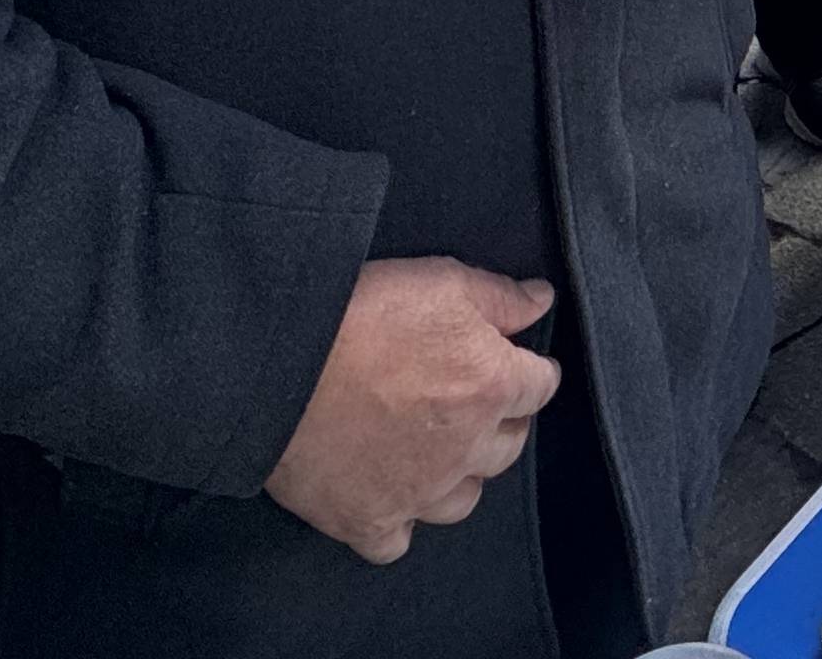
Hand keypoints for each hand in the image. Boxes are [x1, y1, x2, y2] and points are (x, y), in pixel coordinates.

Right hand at [265, 258, 558, 565]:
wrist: (279, 364)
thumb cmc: (360, 314)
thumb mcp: (442, 280)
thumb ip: (501, 296)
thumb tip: (541, 302)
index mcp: (490, 387)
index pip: (540, 386)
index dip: (531, 371)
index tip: (519, 365)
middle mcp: (464, 449)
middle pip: (508, 447)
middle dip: (502, 422)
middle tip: (476, 401)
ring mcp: (417, 492)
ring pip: (463, 500)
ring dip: (459, 476)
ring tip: (439, 450)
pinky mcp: (368, 519)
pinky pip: (397, 541)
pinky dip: (398, 523)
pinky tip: (390, 497)